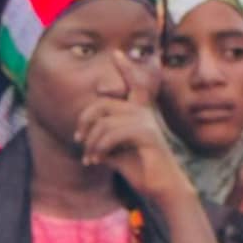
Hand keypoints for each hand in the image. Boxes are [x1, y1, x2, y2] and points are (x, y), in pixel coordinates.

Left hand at [74, 76, 188, 205]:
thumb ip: (104, 140)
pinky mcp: (146, 135)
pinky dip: (99, 148)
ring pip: (104, 121)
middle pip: (103, 104)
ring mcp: (146, 122)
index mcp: (140, 114)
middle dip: (85, 120)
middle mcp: (144, 114)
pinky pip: (112, 134)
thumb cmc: (142, 172)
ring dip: (91, 142)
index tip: (117, 53)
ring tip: (89, 158)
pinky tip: (96, 161)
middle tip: (78, 139)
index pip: (134, 85)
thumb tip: (86, 138)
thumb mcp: (117, 153)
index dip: (126, 68)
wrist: (163, 189)